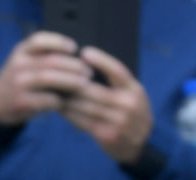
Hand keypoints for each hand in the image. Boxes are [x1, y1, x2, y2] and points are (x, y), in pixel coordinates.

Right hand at [0, 31, 90, 125]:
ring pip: (50, 78)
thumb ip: (44, 55)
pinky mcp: (21, 102)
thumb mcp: (25, 61)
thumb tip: (78, 55)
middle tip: (89, 71)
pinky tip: (67, 100)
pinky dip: (60, 100)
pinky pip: (46, 99)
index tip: (74, 48)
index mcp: (21, 51)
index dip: (59, 42)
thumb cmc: (20, 79)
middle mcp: (18, 64)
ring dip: (71, 81)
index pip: (39, 40)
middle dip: (74, 65)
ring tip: (84, 83)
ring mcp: (19, 83)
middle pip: (51, 60)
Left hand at [60, 46, 153, 164]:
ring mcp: (119, 122)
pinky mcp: (107, 136)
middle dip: (75, 83)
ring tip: (55, 92)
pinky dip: (70, 115)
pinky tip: (62, 109)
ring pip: (86, 107)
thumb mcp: (133, 94)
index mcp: (135, 89)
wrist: (140, 144)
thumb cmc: (132, 111)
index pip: (118, 71)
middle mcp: (129, 104)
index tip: (85, 52)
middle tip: (58, 74)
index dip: (101, 60)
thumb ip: (117, 83)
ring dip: (68, 100)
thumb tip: (88, 65)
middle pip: (96, 90)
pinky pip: (84, 122)